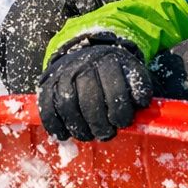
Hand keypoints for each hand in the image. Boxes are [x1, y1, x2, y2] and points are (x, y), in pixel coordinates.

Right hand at [37, 41, 152, 141]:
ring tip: (90, 135)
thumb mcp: (130, 72)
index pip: (115, 90)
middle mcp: (83, 64)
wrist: (84, 52)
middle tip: (107, 133)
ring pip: (67, 106)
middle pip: (90, 100)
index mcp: (108, 60)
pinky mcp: (45, 85)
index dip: (120, 111)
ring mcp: (62, 74)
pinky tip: (67, 135)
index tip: (124, 123)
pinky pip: (47, 109)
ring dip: (80, 128)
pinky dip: (56, 127)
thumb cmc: (113, 71)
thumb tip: (142, 104)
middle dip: (100, 124)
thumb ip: (139, 88)